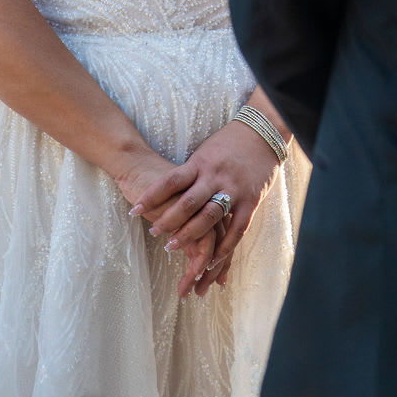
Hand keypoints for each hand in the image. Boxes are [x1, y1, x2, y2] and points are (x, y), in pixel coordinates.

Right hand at [111, 145, 228, 298]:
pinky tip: (179, 273)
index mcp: (217, 198)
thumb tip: (199, 252)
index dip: (224, 263)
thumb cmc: (160, 181)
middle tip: (202, 292)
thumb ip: (195, 220)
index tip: (220, 285)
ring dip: (197, 268)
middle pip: (222, 240)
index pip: (229, 235)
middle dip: (214, 272)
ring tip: (185, 288)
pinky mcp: (180, 198)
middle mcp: (214, 195)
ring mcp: (198, 196)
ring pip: (207, 238)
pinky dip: (186, 253)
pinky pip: (189, 229)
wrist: (137, 159)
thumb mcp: (184, 200)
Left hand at [131, 121, 280, 273]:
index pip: (171, 180)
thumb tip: (165, 190)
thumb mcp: (204, 153)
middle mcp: (215, 177)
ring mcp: (233, 190)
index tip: (134, 209)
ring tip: (171, 247)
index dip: (152, 196)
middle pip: (188, 202)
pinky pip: (236, 229)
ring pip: (209, 217)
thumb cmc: (228, 144)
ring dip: (189, 235)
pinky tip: (210, 262)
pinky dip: (223, 248)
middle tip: (152, 232)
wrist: (262, 134)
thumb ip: (190, 172)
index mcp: (201, 163)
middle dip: (168, 220)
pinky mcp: (250, 202)